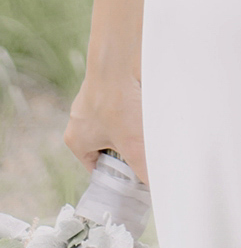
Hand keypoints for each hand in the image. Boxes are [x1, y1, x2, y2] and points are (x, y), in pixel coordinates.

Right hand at [64, 62, 147, 183]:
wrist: (119, 60)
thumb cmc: (118, 103)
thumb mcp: (133, 144)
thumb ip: (143, 169)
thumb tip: (156, 187)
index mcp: (76, 141)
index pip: (97, 168)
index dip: (117, 173)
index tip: (136, 173)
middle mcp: (81, 120)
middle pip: (109, 146)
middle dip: (128, 147)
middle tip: (145, 146)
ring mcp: (93, 100)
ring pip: (118, 124)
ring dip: (134, 126)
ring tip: (148, 124)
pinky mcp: (108, 85)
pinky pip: (123, 104)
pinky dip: (135, 107)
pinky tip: (148, 106)